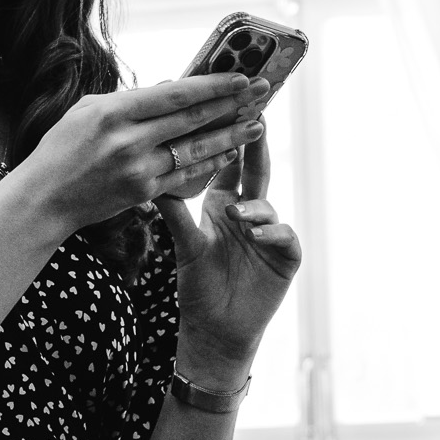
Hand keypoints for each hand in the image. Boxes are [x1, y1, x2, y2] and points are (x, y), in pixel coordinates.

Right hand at [25, 72, 268, 236]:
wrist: (43, 199)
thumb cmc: (61, 148)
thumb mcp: (87, 111)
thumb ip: (129, 100)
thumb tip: (172, 88)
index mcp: (113, 112)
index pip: (174, 95)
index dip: (212, 85)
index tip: (240, 76)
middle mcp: (128, 141)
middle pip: (192, 119)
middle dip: (231, 104)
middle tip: (262, 93)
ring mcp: (137, 169)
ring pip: (195, 149)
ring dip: (230, 136)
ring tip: (257, 124)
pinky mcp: (143, 193)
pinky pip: (185, 175)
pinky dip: (209, 163)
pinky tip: (229, 154)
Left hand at [156, 126, 301, 388]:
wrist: (215, 330)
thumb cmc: (199, 286)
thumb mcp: (185, 246)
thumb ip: (175, 214)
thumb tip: (153, 182)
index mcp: (223, 204)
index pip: (229, 165)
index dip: (228, 139)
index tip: (225, 109)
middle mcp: (248, 213)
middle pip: (255, 173)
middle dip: (256, 146)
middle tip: (258, 120)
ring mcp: (269, 234)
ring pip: (267, 206)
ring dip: (255, 206)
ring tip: (238, 213)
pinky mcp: (286, 257)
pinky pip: (284, 237)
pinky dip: (271, 232)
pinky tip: (256, 234)